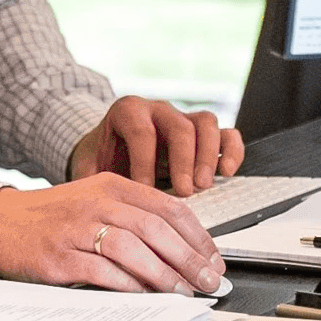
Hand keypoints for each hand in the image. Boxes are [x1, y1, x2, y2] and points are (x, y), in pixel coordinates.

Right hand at [0, 173, 224, 293]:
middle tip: (207, 280)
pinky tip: (144, 295)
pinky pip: (102, 271)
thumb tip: (181, 248)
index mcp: (111, 184)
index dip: (197, 235)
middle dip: (189, 259)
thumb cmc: (53, 215)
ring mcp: (76, 228)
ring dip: (163, 274)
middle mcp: (96, 201)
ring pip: (132, 248)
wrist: (0, 222)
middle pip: (155, 228)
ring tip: (181, 291)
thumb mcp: (96, 200)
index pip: (168, 206)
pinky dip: (128, 285)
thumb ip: (133, 215)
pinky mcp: (60, 255)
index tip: (213, 259)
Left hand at [68, 96, 244, 195]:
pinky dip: (232, 151)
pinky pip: (226, 133)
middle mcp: (158, 111)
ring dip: (208, 156)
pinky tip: (228, 173)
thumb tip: (87, 209)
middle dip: (183, 161)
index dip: (144, 162)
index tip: (144, 190)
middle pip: (179, 126)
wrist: (109, 147)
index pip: (141, 131)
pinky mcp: (203, 134)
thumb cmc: (102, 157)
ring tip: (204, 185)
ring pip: (205, 124)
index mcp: (128, 112)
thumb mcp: (88, 166)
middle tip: (184, 191)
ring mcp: (183, 119)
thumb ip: (89, 182)